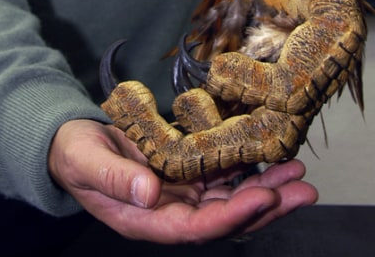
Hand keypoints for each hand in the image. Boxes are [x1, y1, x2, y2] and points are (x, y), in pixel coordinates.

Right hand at [48, 119, 317, 243]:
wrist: (71, 145)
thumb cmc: (74, 155)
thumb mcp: (86, 162)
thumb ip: (114, 178)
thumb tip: (149, 193)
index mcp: (147, 221)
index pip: (198, 228)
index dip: (234, 216)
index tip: (264, 197)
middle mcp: (171, 214)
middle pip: (227, 218)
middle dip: (267, 205)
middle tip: (303, 188)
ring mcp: (180, 194)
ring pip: (231, 197)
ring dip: (266, 187)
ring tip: (298, 173)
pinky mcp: (184, 173)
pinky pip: (221, 174)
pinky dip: (246, 167)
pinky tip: (269, 154)